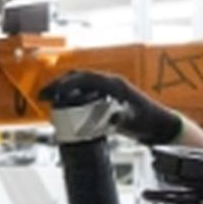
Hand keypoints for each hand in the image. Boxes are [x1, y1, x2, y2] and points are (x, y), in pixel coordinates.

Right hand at [42, 69, 188, 147]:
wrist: (159, 126)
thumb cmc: (149, 120)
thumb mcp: (135, 120)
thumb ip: (123, 118)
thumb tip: (112, 118)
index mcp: (115, 84)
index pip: (86, 78)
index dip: (68, 83)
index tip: (53, 91)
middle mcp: (110, 84)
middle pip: (79, 77)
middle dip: (59, 84)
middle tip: (43, 94)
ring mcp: (108, 90)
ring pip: (80, 84)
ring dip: (63, 89)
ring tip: (48, 99)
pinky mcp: (107, 99)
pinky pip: (85, 93)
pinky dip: (71, 97)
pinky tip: (63, 107)